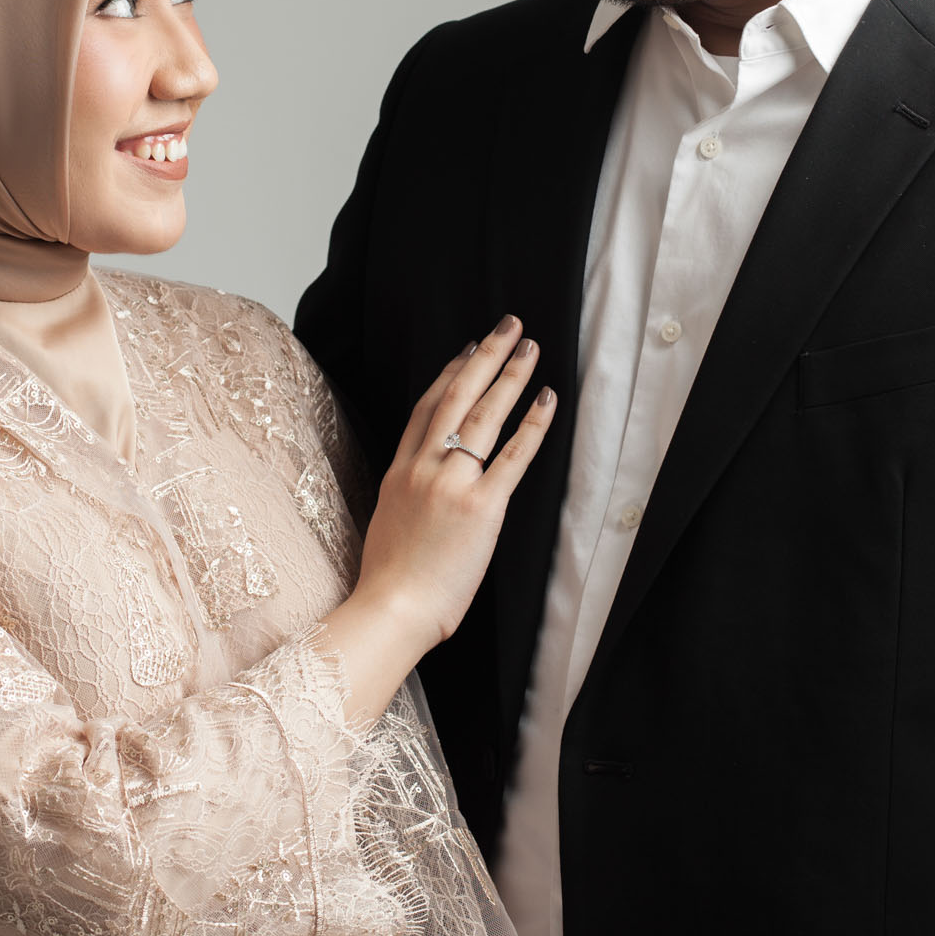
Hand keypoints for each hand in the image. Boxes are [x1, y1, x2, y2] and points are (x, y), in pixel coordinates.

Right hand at [315, 316, 555, 719]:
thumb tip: (428, 484)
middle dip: (484, 357)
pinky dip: (532, 425)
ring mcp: (452, 483)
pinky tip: (546, 401)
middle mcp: (424, 468)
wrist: (391, 608)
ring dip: (510, 377)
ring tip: (530, 349)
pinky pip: (512, 456)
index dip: (449, 375)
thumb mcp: (388, 523)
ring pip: (484, 415)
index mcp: (399, 472)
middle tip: (508, 326)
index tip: (467, 351)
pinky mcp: (482, 506)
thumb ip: (408, 495)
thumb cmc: (391, 580)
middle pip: (456, 397)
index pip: (426, 408)